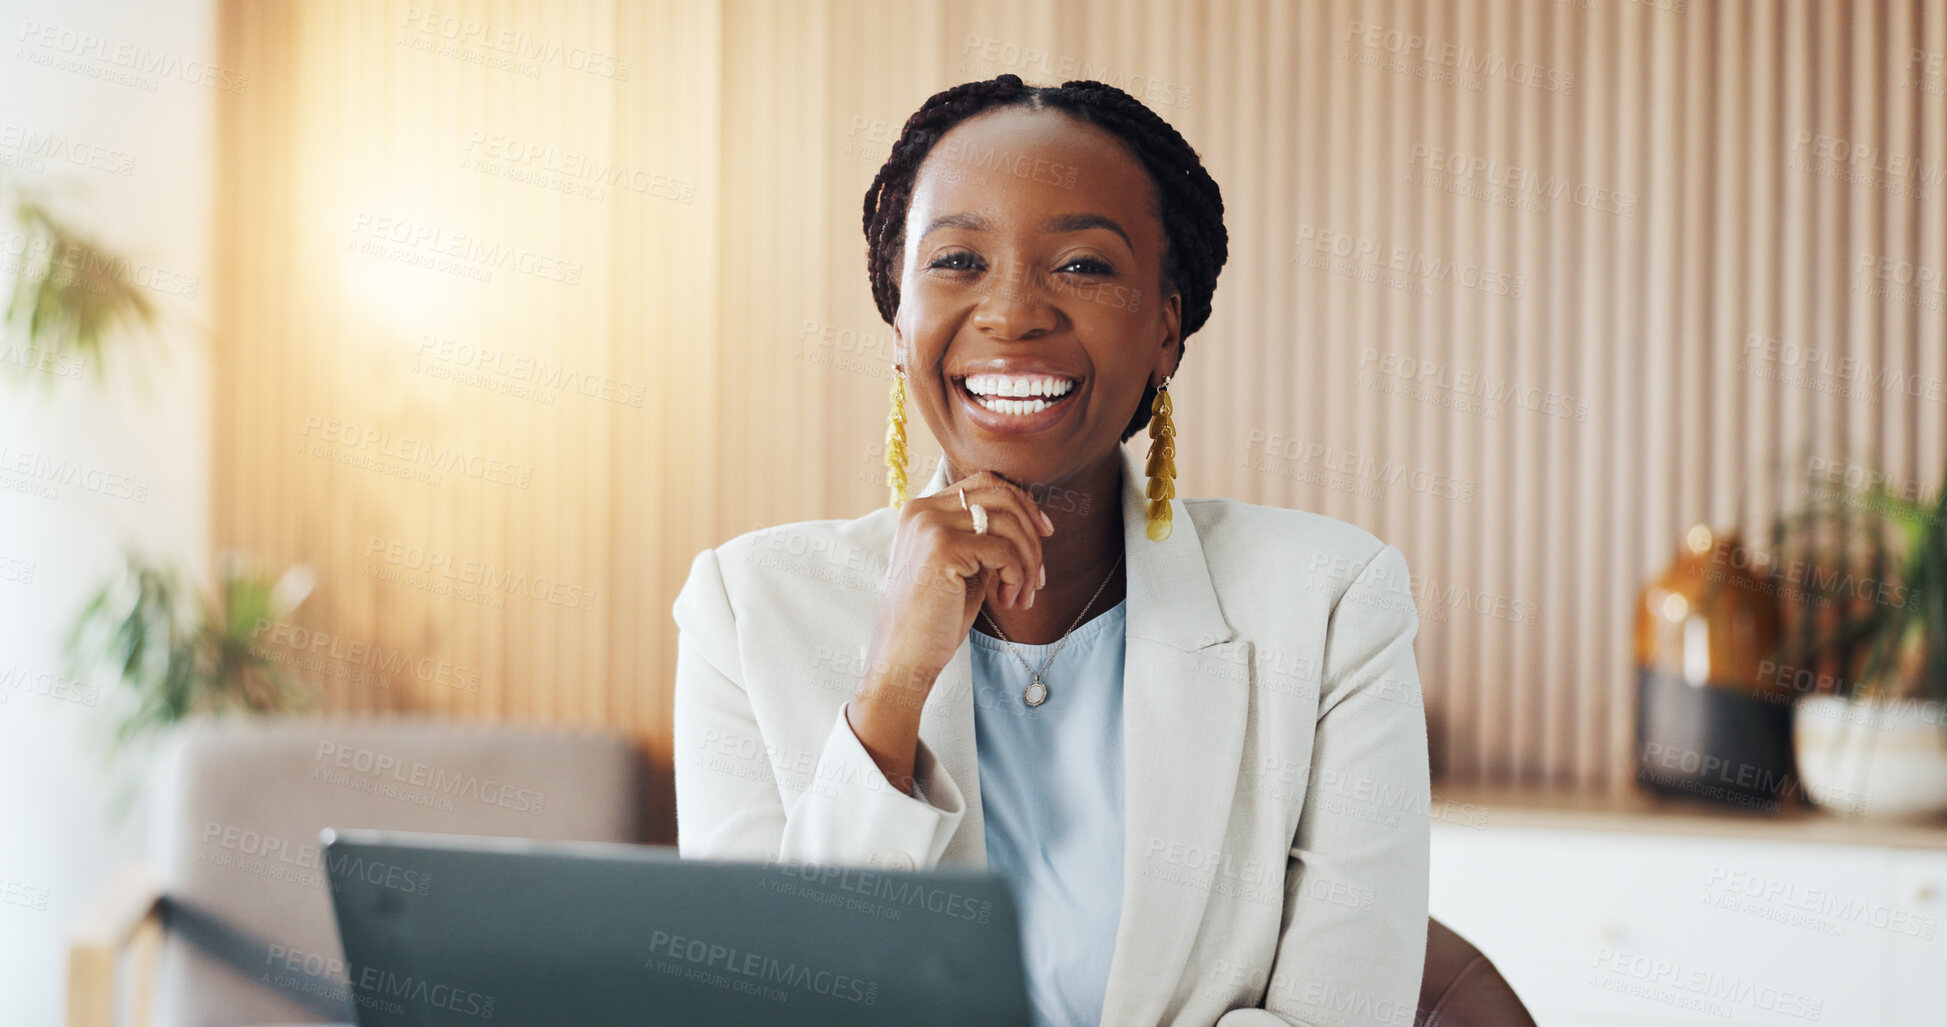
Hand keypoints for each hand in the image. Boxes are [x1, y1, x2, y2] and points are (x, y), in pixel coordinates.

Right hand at [848, 470, 1053, 768]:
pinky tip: (1008, 599)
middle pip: (1001, 495)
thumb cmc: (935, 620)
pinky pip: (1003, 550)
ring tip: (1023, 595)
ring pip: (1008, 522)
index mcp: (922, 509)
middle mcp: (922, 510)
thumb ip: (984, 537)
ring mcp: (930, 526)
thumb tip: (1031, 519)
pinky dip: (1017, 575)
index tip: (1044, 534)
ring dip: (1028, 561)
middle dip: (1031, 534)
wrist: (903, 660)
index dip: (1022, 503)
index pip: (986, 483)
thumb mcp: (964, 567)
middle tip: (1038, 576)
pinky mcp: (943, 548)